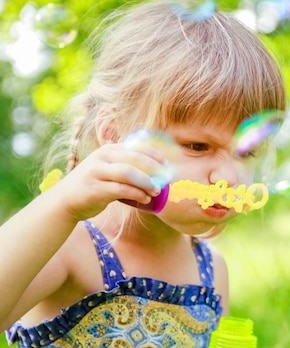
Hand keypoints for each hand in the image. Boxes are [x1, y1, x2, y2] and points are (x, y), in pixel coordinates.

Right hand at [49, 143, 165, 220]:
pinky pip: (122, 189)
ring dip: (147, 182)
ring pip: (129, 173)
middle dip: (154, 169)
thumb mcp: (107, 168)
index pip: (136, 147)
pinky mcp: (95, 189)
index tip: (166, 164)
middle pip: (135, 159)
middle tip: (165, 179)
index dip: (154, 154)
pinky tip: (146, 199)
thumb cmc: (93, 185)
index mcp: (108, 150)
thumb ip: (124, 165)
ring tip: (156, 190)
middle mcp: (102, 158)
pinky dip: (137, 194)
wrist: (65, 200)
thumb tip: (155, 172)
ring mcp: (97, 172)